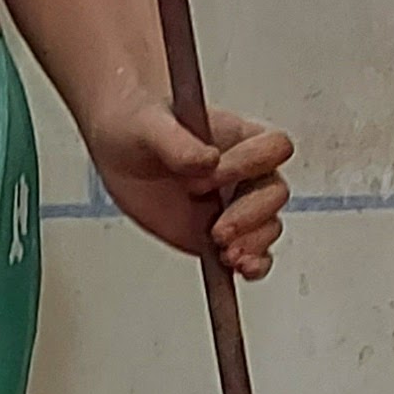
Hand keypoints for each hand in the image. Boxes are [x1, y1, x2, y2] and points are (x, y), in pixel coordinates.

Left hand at [89, 98, 291, 274]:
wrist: (117, 149)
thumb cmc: (140, 123)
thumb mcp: (150, 124)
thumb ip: (178, 142)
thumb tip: (206, 161)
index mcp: (238, 136)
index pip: (273, 147)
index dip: (246, 165)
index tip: (205, 176)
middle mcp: (244, 172)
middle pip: (275, 194)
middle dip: (250, 215)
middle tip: (217, 229)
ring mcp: (234, 205)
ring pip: (269, 227)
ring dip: (253, 244)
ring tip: (225, 253)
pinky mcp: (222, 235)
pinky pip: (253, 254)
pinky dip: (253, 265)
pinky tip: (238, 270)